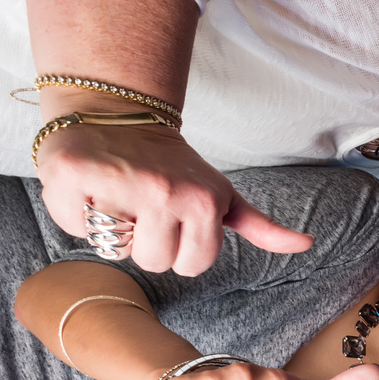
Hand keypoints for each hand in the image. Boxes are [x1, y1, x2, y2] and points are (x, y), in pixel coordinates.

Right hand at [36, 120, 312, 275]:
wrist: (119, 113)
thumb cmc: (174, 165)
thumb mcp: (223, 193)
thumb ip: (261, 225)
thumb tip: (306, 244)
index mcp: (202, 201)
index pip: (190, 265)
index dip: (181, 249)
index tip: (175, 218)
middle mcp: (163, 192)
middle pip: (153, 262)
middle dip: (147, 242)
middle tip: (144, 205)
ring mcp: (119, 183)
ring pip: (114, 250)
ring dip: (112, 230)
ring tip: (120, 196)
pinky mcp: (72, 174)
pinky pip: (73, 225)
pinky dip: (74, 211)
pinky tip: (90, 186)